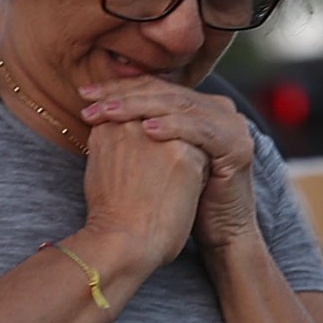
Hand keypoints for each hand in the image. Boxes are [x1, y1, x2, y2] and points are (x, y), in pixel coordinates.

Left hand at [82, 79, 255, 252]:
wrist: (217, 235)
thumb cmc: (177, 201)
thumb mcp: (155, 157)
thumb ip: (137, 129)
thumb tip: (96, 108)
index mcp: (198, 106)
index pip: (155, 87)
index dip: (119, 87)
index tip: (85, 94)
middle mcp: (218, 108)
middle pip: (165, 91)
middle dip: (123, 94)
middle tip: (89, 98)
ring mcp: (231, 125)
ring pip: (179, 105)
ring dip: (140, 106)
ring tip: (109, 111)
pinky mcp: (237, 146)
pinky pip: (200, 130)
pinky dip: (173, 127)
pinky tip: (146, 130)